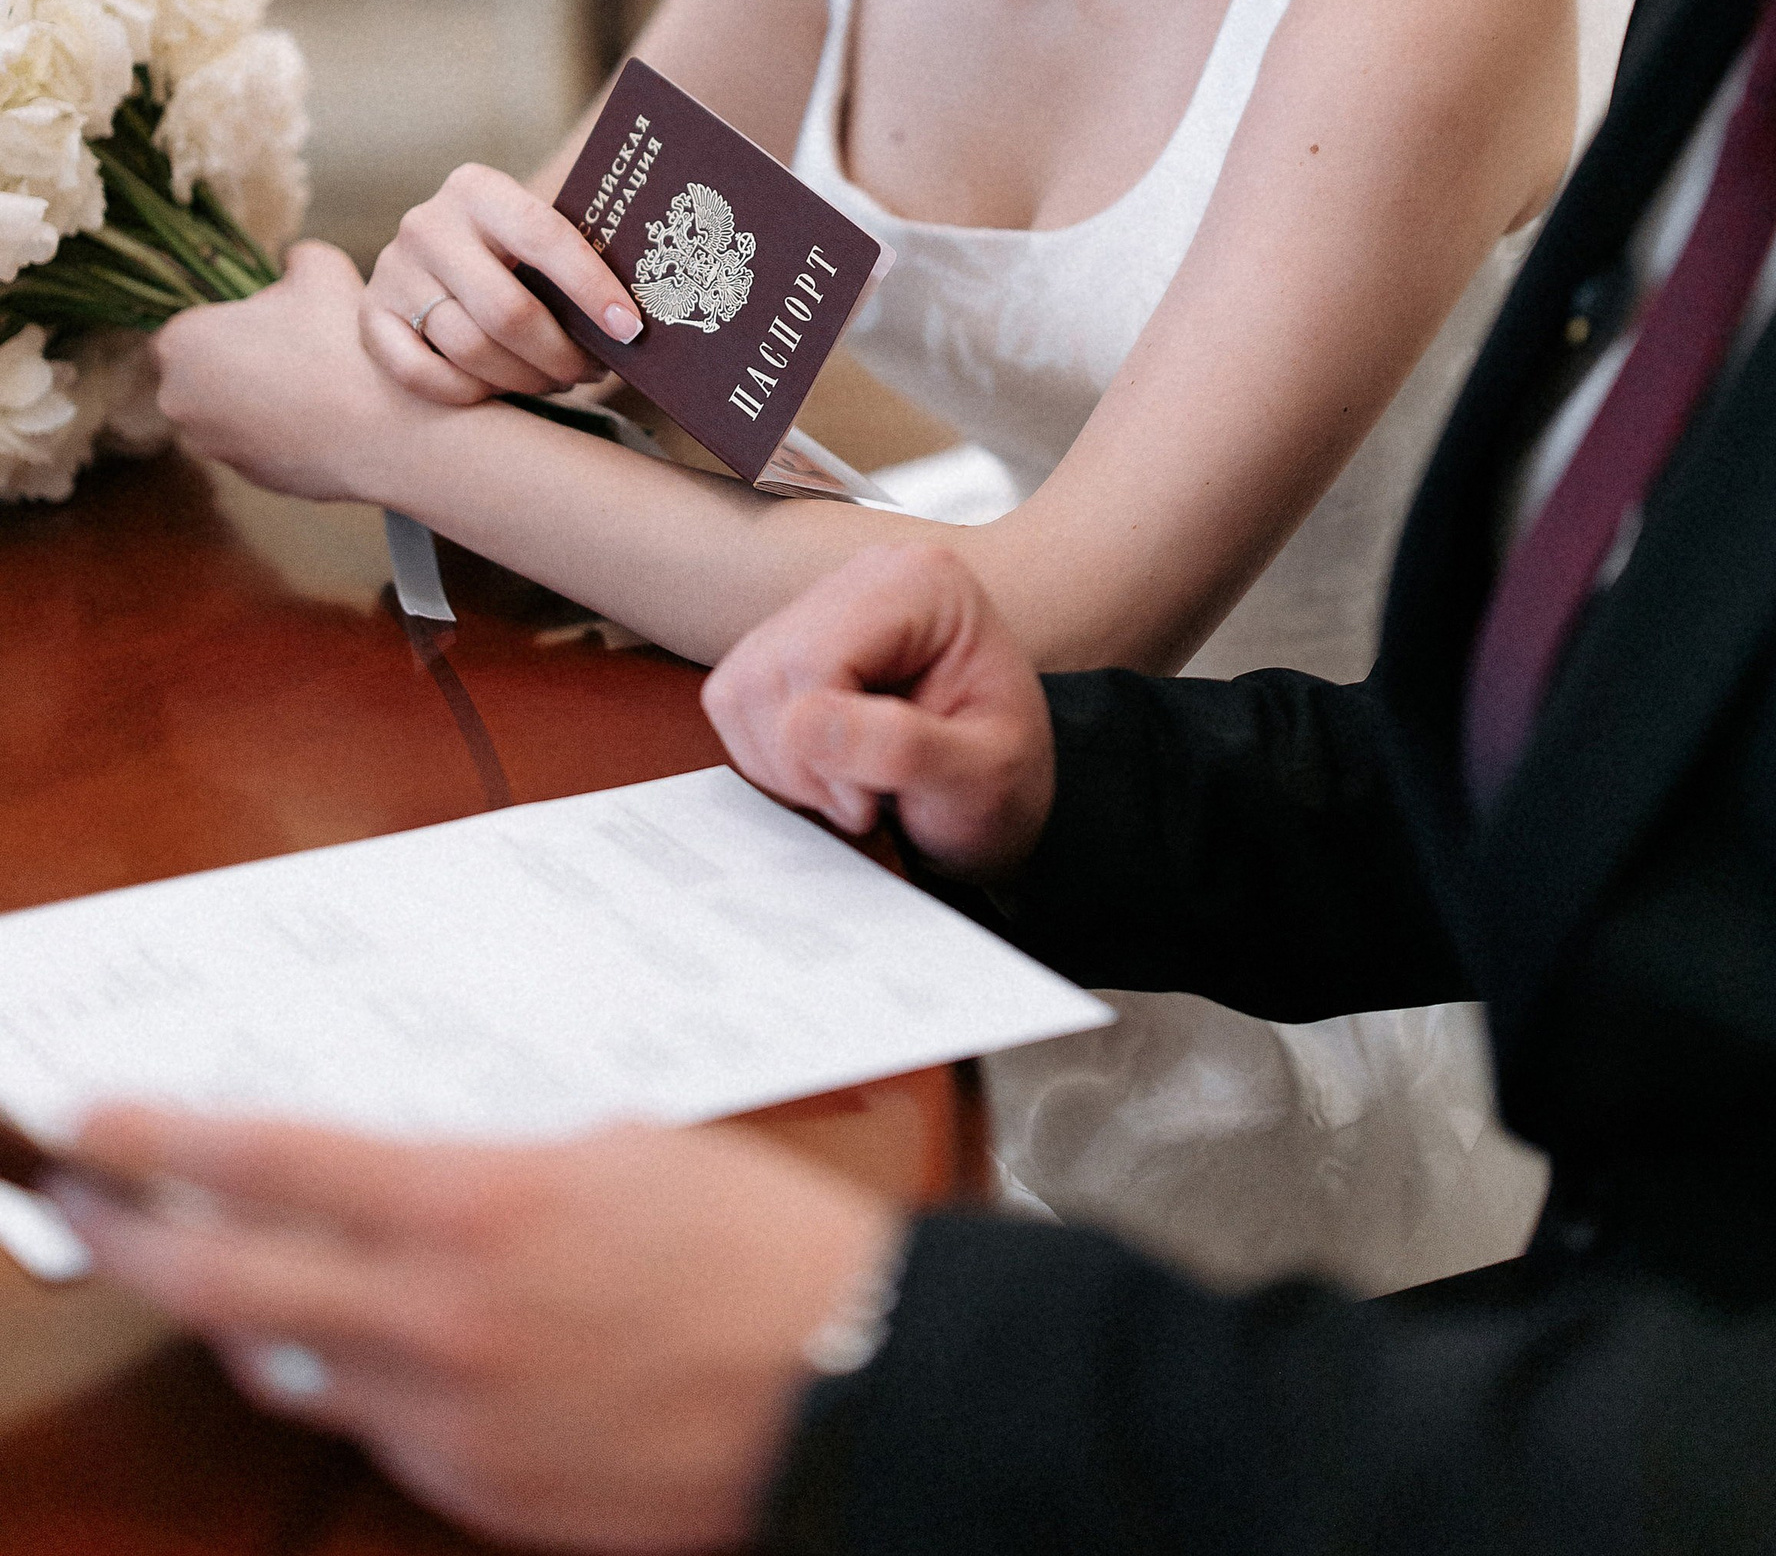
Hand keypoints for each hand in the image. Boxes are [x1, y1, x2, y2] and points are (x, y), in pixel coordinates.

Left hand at [56, 1103, 899, 1555]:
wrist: (849, 1382)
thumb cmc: (753, 1244)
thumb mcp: (616, 1148)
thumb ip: (487, 1162)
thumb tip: (400, 1174)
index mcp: (480, 1206)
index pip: (269, 1161)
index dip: (157, 1137)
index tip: (88, 1118)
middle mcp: (443, 1321)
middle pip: (227, 1285)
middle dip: (135, 1238)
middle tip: (85, 1204)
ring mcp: (454, 1423)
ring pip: (287, 1368)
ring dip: (240, 1312)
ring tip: (214, 1265)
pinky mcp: (482, 1497)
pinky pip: (376, 1432)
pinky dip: (355, 1379)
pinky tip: (373, 1341)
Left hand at [155, 242, 436, 502]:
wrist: (388, 431)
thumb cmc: (345, 341)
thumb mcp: (322, 268)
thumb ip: (292, 258)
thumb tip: (289, 265)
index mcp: (181, 343)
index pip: (193, 319)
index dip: (237, 313)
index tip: (279, 315)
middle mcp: (178, 401)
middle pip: (208, 365)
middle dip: (243, 355)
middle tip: (302, 343)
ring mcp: (212, 446)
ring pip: (232, 406)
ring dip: (263, 393)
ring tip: (321, 379)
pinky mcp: (248, 478)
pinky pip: (260, 440)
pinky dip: (285, 427)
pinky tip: (330, 414)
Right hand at [363, 163, 643, 408]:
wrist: (439, 254)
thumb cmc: (516, 251)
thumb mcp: (540, 234)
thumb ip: (579, 255)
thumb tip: (643, 311)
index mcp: (478, 188)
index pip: (544, 236)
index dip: (591, 287)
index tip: (631, 330)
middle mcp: (426, 225)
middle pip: (506, 311)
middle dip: (560, 353)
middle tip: (590, 370)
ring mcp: (392, 272)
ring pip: (470, 350)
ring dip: (526, 379)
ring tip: (556, 379)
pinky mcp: (369, 319)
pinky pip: (424, 377)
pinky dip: (473, 393)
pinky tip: (501, 389)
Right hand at [703, 544, 1056, 882]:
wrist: (1000, 790)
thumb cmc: (1005, 780)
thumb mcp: (985, 776)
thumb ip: (905, 748)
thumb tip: (805, 724)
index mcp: (922, 583)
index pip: (816, 657)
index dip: (821, 747)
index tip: (869, 803)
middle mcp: (865, 575)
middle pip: (769, 672)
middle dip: (799, 761)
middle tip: (860, 804)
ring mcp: (821, 605)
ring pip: (738, 688)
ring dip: (779, 763)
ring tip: (848, 790)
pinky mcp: (788, 644)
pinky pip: (733, 701)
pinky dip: (766, 755)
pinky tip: (826, 773)